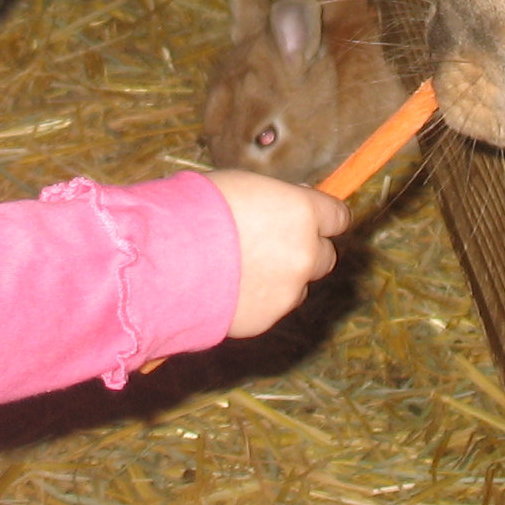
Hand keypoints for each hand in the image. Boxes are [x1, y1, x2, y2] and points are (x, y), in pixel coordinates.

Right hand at [208, 172, 348, 338]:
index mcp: (303, 212)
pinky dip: (258, 300)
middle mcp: (306, 253)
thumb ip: (275, 201)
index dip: (323, 219)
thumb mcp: (243, 186)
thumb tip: (288, 207)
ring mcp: (289, 290)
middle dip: (305, 251)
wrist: (166, 258)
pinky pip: (272, 308)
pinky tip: (228, 289)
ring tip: (240, 270)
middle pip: (326, 255)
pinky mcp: (268, 318)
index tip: (310, 220)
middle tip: (272, 246)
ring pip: (298, 285)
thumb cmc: (198, 209)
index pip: (339, 217)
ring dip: (281, 279)